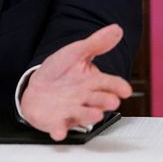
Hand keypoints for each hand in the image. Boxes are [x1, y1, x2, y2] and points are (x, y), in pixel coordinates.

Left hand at [19, 24, 131, 140]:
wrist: (37, 88)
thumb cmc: (60, 72)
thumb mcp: (76, 53)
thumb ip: (96, 44)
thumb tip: (117, 29)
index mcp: (92, 83)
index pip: (109, 84)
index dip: (118, 87)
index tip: (125, 90)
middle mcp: (85, 99)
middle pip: (98, 101)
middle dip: (105, 101)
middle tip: (112, 102)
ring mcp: (71, 111)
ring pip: (82, 115)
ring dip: (88, 116)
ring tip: (95, 115)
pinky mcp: (56, 122)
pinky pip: (58, 128)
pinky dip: (58, 131)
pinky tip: (58, 132)